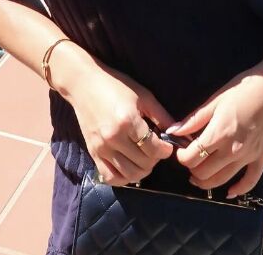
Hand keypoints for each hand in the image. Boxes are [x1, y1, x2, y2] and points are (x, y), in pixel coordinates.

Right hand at [67, 62, 174, 187]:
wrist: (84, 84)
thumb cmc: (116, 85)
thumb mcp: (143, 96)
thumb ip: (162, 116)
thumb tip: (178, 133)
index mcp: (128, 121)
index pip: (153, 149)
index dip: (165, 150)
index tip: (167, 146)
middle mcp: (114, 138)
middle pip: (143, 163)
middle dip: (155, 159)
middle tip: (156, 149)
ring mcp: (102, 148)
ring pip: (129, 175)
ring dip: (142, 170)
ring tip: (145, 158)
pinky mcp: (93, 153)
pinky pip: (110, 177)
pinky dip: (123, 179)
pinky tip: (129, 167)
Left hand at [169, 48, 262, 197]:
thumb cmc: (244, 88)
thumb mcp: (216, 99)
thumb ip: (194, 119)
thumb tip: (172, 131)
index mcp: (218, 133)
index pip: (191, 158)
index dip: (181, 156)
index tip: (180, 150)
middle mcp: (232, 150)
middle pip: (203, 173)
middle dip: (192, 169)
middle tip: (190, 159)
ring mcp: (249, 157)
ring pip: (222, 181)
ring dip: (207, 181)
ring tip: (200, 175)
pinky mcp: (262, 158)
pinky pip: (250, 181)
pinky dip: (238, 189)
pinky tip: (229, 191)